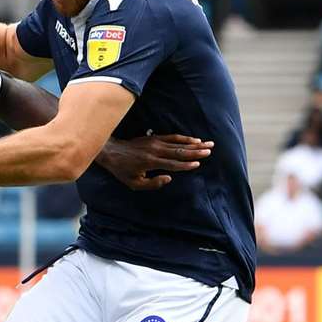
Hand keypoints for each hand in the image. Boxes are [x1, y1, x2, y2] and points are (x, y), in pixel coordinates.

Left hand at [96, 134, 211, 190]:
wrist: (111, 152)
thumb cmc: (122, 170)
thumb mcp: (134, 183)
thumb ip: (152, 183)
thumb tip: (169, 179)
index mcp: (150, 162)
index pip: (172, 164)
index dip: (185, 165)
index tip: (197, 164)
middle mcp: (155, 150)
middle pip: (179, 151)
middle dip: (195, 151)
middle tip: (210, 150)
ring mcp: (155, 142)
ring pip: (178, 143)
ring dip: (194, 143)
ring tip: (208, 144)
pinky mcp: (154, 137)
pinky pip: (172, 137)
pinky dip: (184, 138)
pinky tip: (194, 139)